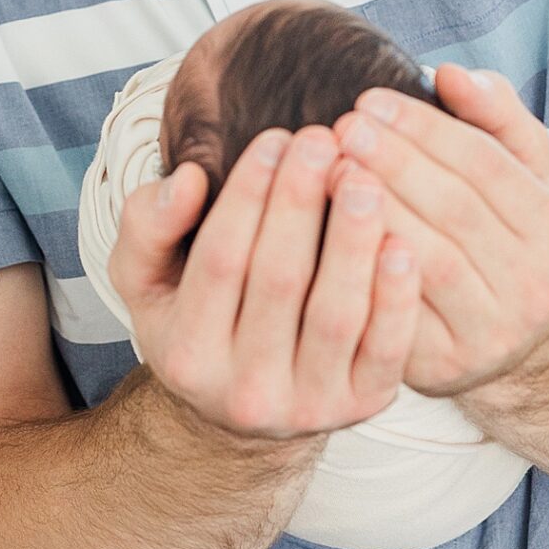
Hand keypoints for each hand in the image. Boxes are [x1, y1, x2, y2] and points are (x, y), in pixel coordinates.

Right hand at [110, 124, 421, 436]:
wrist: (243, 409)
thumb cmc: (195, 319)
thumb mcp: (146, 278)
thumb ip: (147, 226)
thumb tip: (189, 179)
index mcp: (186, 355)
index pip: (219, 260)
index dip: (247, 195)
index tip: (274, 139)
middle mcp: (243, 392)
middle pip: (278, 281)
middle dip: (300, 202)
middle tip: (322, 141)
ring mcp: (306, 406)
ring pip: (334, 314)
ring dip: (352, 240)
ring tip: (362, 178)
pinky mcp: (360, 406)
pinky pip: (385, 350)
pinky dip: (396, 297)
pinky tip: (401, 243)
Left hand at [332, 65, 548, 399]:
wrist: (500, 341)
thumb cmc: (492, 236)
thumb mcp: (512, 174)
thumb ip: (493, 116)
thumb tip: (452, 73)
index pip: (485, 163)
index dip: (424, 128)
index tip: (368, 99)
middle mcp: (534, 284)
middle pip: (456, 209)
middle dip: (393, 162)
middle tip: (339, 128)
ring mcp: (492, 332)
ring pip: (427, 259)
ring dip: (374, 210)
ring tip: (327, 170)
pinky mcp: (445, 368)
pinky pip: (397, 312)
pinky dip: (362, 268)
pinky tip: (325, 231)